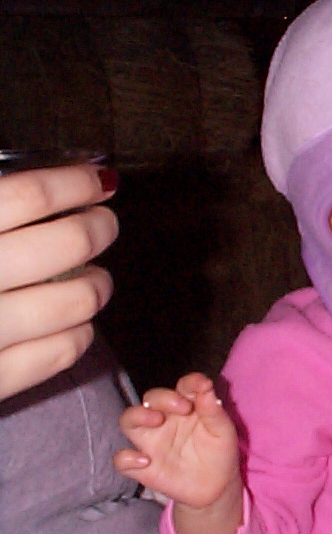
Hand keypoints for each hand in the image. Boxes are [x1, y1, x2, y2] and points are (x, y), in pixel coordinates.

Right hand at [0, 162, 117, 398]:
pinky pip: (60, 352)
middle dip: (97, 228)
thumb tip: (26, 185)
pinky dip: (79, 332)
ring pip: (76, 299)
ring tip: (93, 276)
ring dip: (95, 283)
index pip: (28, 195)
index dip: (74, 183)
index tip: (98, 180)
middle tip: (103, 224)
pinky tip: (74, 323)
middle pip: (66, 243)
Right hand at [115, 372, 243, 533]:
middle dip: (162, 397)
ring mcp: (151, 442)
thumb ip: (212, 410)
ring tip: (156, 420)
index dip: (189, 383)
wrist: (217, 486)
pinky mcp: (142, 467)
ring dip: (137, 416)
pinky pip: (122, 460)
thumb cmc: (218, 452)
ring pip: (128, 421)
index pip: (182, 387)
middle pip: (150, 398)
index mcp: (185, 407)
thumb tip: (205, 386)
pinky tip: (146, 461)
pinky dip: (127, 458)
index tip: (201, 386)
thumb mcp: (222, 431)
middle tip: (183, 407)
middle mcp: (164, 420)